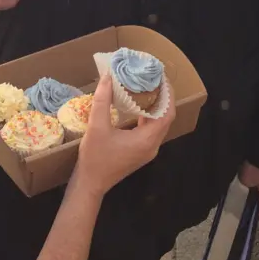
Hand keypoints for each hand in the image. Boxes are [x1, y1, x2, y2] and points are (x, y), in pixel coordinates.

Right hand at [74, 75, 175, 196]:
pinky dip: (148, 116)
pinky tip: (137, 105)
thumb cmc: (95, 156)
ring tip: (146, 87)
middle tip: (153, 79)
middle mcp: (152, 145)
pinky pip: (150, 130)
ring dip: (155, 106)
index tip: (162, 77)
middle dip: (162, 97)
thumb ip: (103, 100)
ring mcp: (147, 150)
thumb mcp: (96, 126)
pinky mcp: (140, 152)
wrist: (90, 183)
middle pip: (166, 118)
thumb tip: (108, 77)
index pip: (167, 113)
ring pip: (158, 124)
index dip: (168, 94)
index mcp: (147, 140)